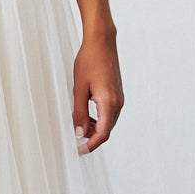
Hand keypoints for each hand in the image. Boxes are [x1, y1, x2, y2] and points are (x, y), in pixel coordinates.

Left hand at [73, 35, 122, 153]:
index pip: (102, 134)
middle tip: (74, 140)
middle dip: (91, 138)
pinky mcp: (117, 94)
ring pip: (108, 123)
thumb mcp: (79, 89)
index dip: (90, 145)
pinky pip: (109, 113)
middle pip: (106, 130)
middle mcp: (118, 103)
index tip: (79, 151)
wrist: (102, 42)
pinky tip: (86, 116)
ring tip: (78, 126)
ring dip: (94, 129)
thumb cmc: (89, 61)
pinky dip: (98, 119)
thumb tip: (78, 133)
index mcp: (109, 103)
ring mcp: (119, 98)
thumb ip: (79, 113)